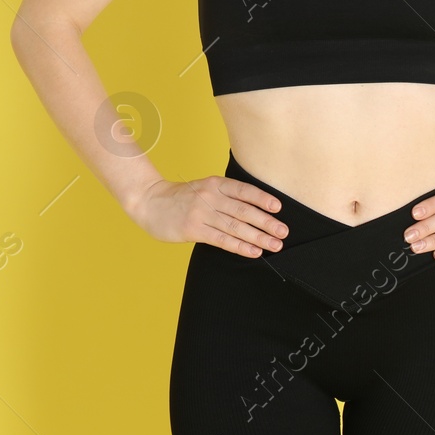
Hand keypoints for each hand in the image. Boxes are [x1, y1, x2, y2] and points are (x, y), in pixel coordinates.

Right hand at [129, 174, 290, 257]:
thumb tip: (255, 210)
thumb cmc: (182, 197)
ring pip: (235, 227)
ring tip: (274, 245)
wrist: (150, 202)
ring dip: (258, 237)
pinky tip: (253, 252)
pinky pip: (221, 239)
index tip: (279, 208)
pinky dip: (239, 246)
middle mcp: (210, 196)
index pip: (244, 190)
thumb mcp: (204, 188)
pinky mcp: (193, 229)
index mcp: (215, 183)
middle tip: (283, 232)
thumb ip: (225, 195)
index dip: (262, 199)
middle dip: (266, 222)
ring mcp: (201, 213)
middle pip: (244, 210)